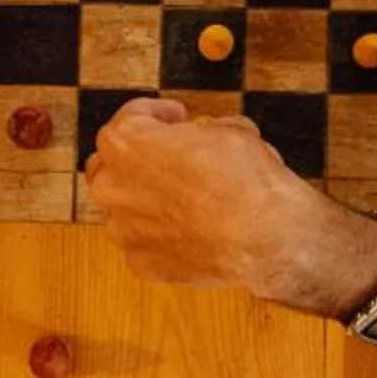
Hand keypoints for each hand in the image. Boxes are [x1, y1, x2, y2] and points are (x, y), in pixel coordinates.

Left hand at [84, 98, 376, 309]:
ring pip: (124, 207)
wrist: (266, 236)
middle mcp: (112, 185)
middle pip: (110, 163)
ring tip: (184, 199)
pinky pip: (144, 242)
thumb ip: (202, 131)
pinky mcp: (139, 263)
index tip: (175, 118)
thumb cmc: (246, 179)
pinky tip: (191, 231)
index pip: (131, 117)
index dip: (158, 114)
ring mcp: (123, 229)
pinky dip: (161, 236)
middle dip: (137, 157)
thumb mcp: (229, 129)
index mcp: (126, 142)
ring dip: (147, 199)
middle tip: (168, 156)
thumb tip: (206, 137)